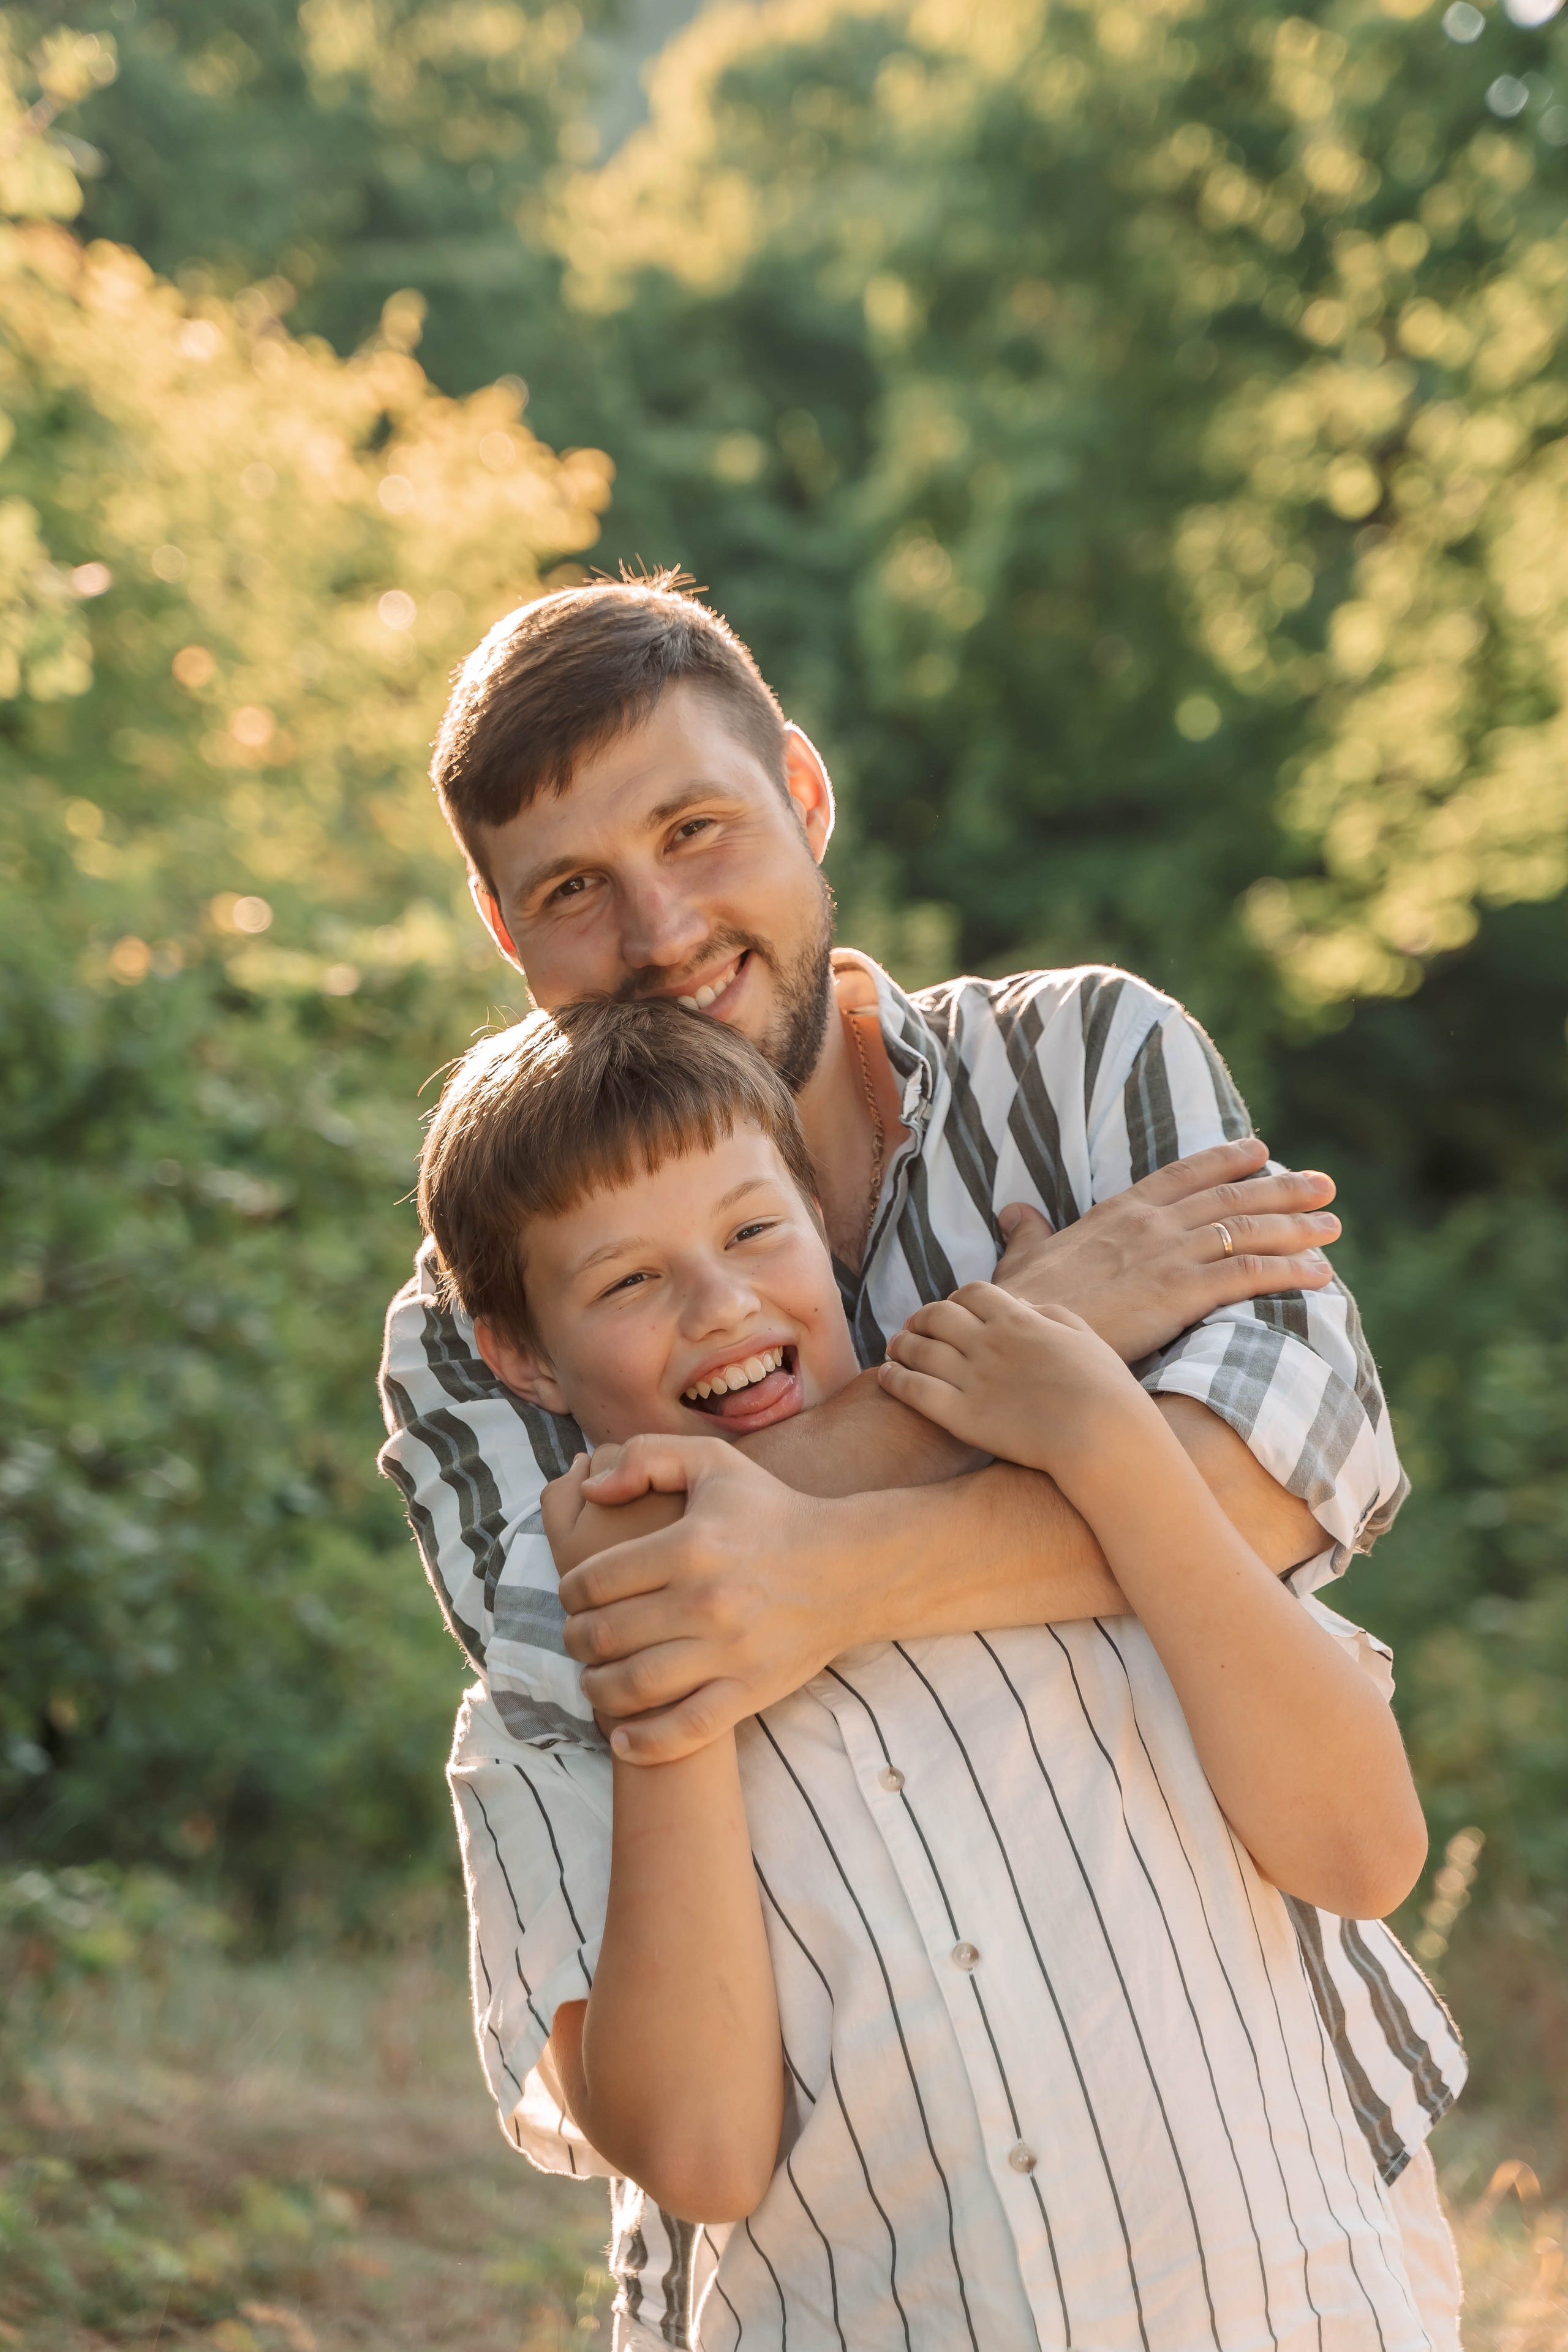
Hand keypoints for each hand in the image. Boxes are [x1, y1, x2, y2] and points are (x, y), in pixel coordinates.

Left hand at [558, 1437, 868, 1761]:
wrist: (850, 1568)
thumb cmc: (773, 1513)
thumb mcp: (713, 1463)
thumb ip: (646, 1456)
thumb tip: (590, 1485)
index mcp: (689, 1545)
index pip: (595, 1579)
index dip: (569, 1591)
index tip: (574, 1596)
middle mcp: (705, 1601)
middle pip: (605, 1634)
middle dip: (575, 1639)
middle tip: (577, 1636)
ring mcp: (728, 1651)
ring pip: (633, 1685)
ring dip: (596, 1687)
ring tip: (593, 1677)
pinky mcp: (750, 1690)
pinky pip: (685, 1729)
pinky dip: (644, 1742)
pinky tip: (621, 1738)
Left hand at [880, 1283, 1151, 1487]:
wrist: (1102, 1435)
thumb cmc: (1105, 1390)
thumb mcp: (1084, 1337)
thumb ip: (1051, 1316)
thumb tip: (1025, 1306)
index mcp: (1018, 1320)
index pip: (972, 1294)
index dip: (956, 1299)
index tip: (951, 1310)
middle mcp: (987, 1342)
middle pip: (937, 1316)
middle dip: (921, 1318)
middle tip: (913, 1328)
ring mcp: (971, 1378)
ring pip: (918, 1349)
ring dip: (900, 1344)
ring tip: (893, 1349)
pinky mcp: (960, 1416)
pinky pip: (913, 1390)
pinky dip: (894, 1378)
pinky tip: (886, 1377)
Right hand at [992, 1136, 1339, 1362]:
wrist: (1016, 1336)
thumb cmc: (1017, 1303)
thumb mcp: (1023, 1256)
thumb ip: (1028, 1231)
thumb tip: (1016, 1211)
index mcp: (1119, 1212)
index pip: (1182, 1174)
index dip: (1225, 1160)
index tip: (1262, 1151)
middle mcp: (1151, 1224)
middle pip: (1229, 1196)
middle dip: (1281, 1189)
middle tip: (1322, 1183)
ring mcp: (1168, 1255)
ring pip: (1247, 1230)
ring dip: (1297, 1226)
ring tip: (1333, 1225)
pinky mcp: (1180, 1293)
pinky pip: (1247, 1274)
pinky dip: (1289, 1270)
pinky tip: (1320, 1274)